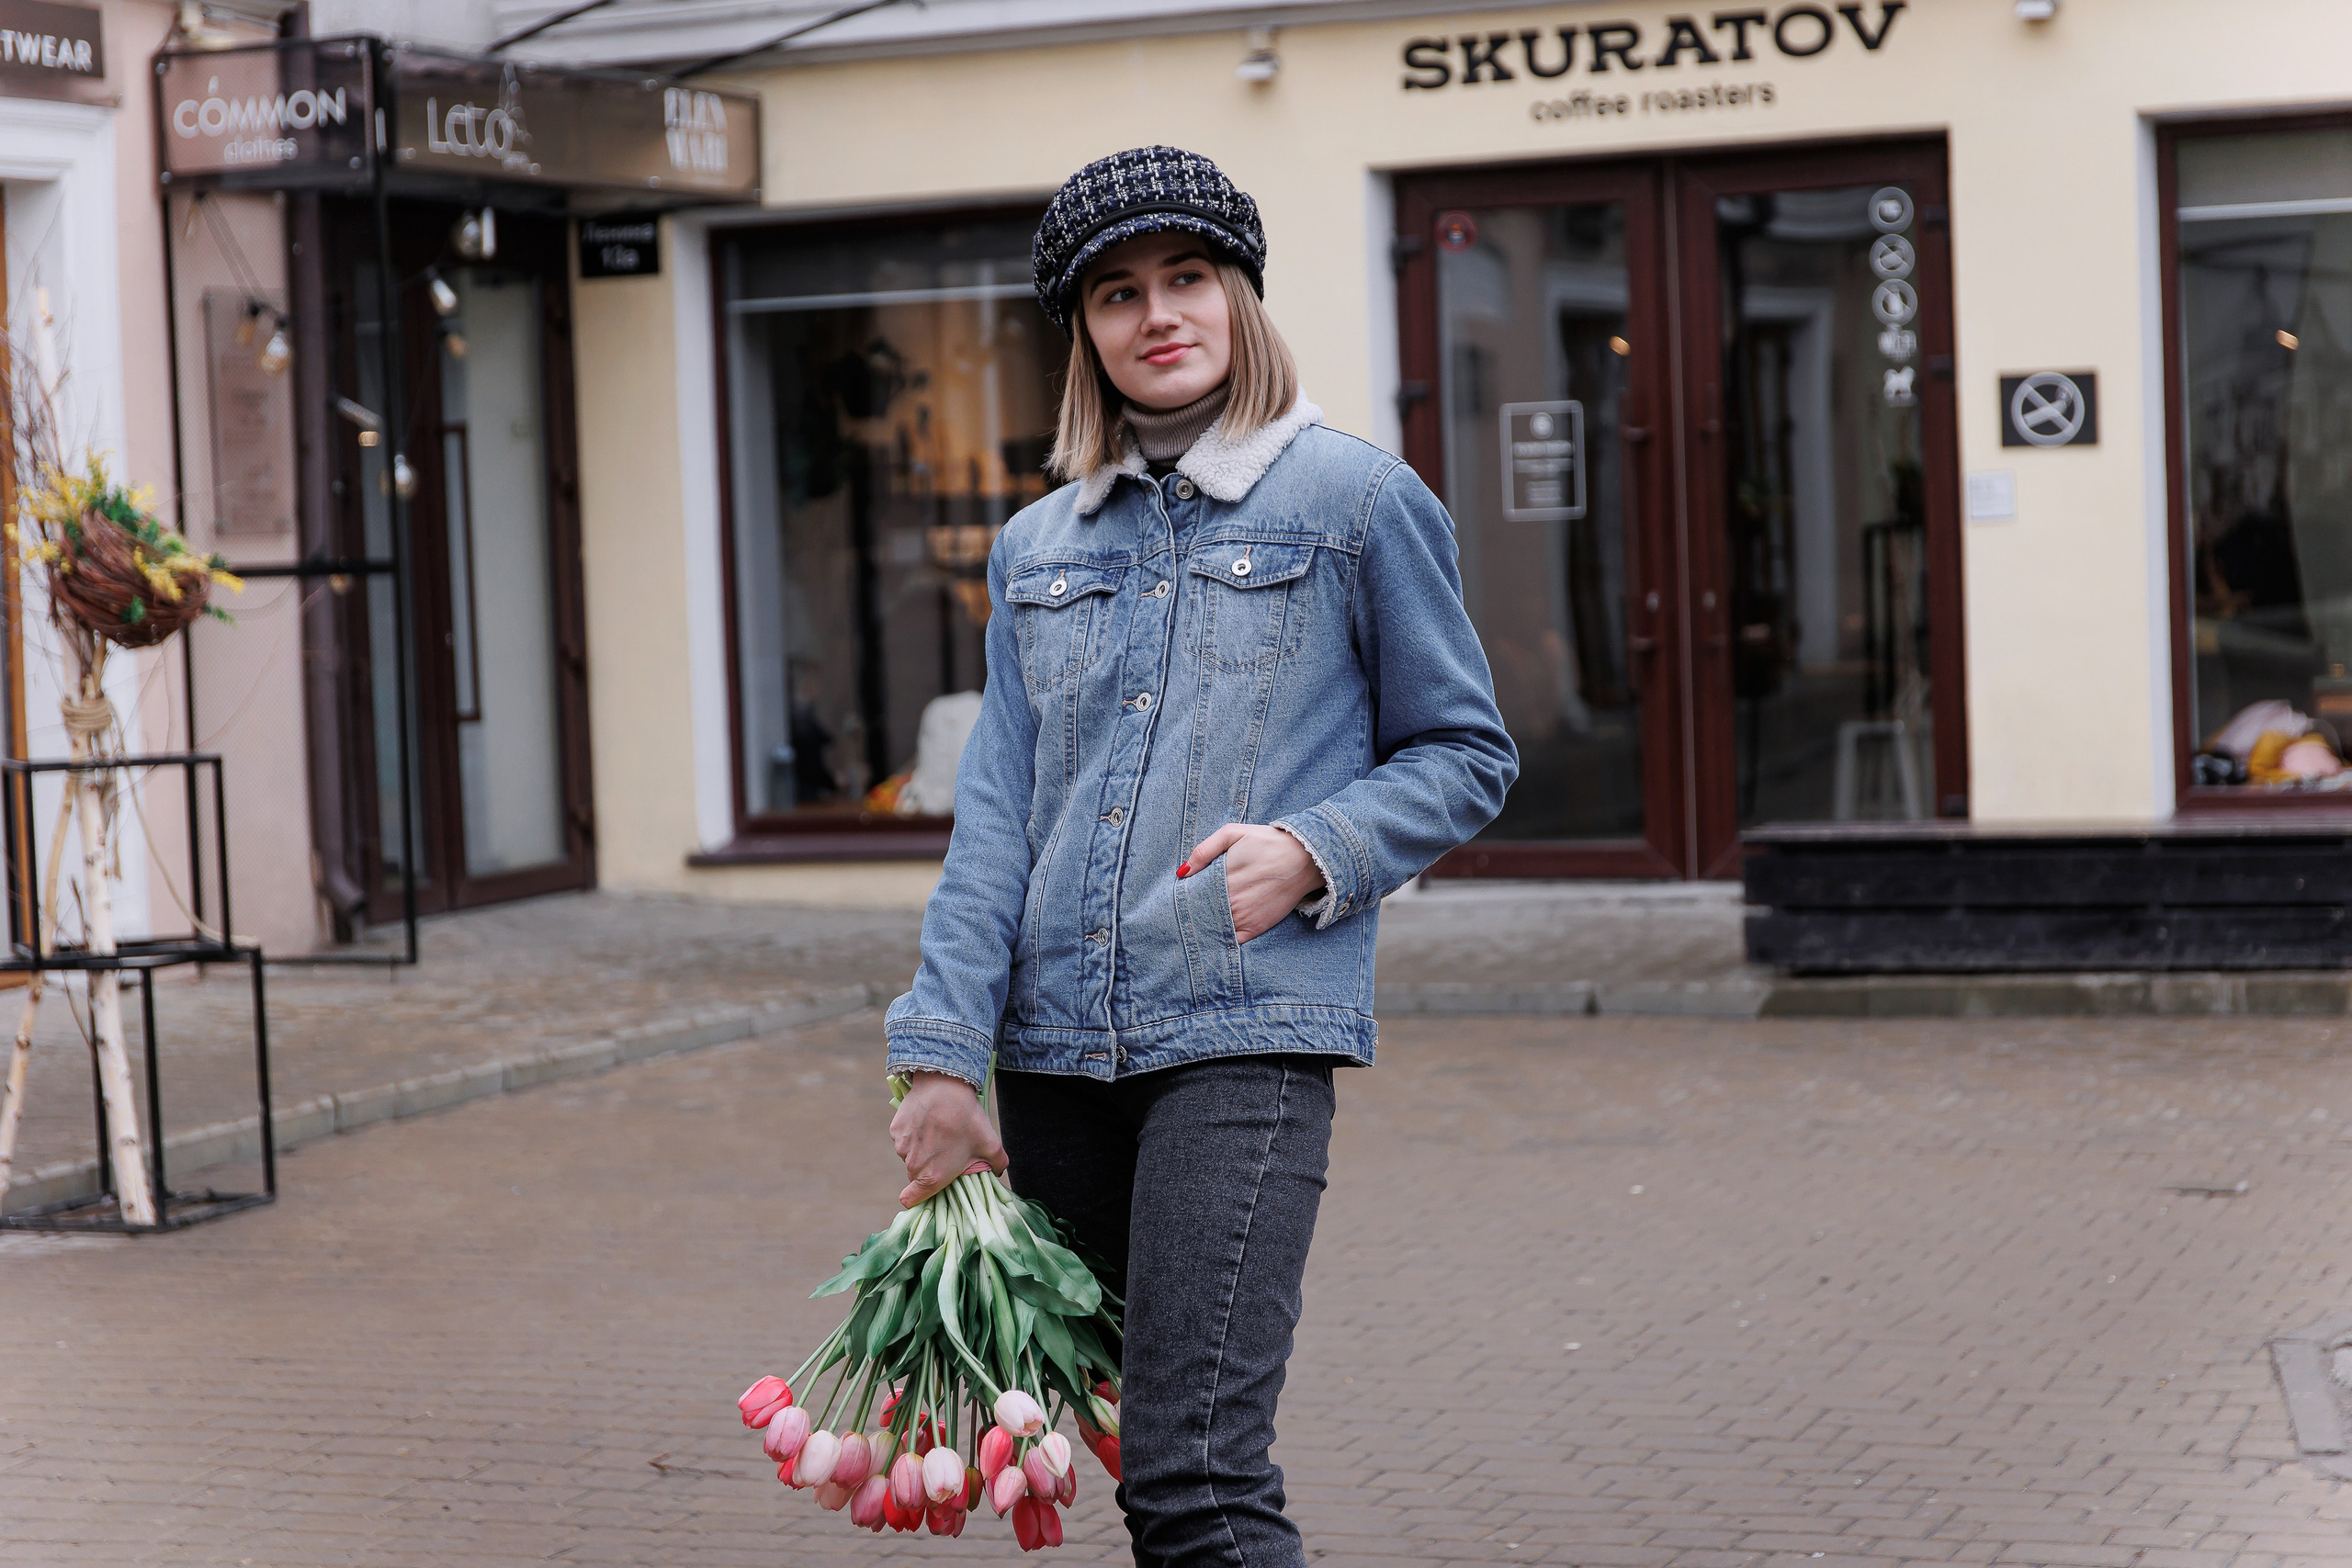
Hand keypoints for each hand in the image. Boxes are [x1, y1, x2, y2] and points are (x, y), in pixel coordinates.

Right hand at [889, 1071, 1006, 1207]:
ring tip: (939, 1131)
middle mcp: (913, 1165)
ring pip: (910, 1156)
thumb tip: (998, 1171)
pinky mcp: (896, 1130)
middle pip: (916, 1175)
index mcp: (933, 1176)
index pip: (910, 1199)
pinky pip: (904, 1139)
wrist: (944, 1086)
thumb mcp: (990, 1144)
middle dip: (928, 1168)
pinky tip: (927, 1120)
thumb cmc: (967, 1119)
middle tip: (946, 1151)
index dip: (917, 1197)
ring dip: (921, 1150)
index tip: (929, 1188)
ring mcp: (901, 1147)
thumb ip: (997, 1164)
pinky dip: (913, 1134)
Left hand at [1180, 824, 1324, 942]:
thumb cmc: (1268, 842)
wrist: (1305, 858)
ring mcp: (1244, 917)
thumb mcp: (1234, 833)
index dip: (1184, 896)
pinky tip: (1218, 933)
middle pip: (1200, 912)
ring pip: (1214, 928)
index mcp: (1222, 877)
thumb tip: (1183, 872)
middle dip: (1192, 911)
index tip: (1180, 895)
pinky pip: (1232, 941)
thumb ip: (1205, 850)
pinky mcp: (1256, 928)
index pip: (1191, 894)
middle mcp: (1231, 901)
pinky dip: (1223, 939)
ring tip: (1199, 922)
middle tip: (1185, 910)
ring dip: (1206, 926)